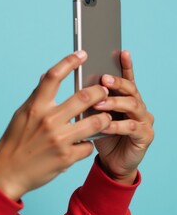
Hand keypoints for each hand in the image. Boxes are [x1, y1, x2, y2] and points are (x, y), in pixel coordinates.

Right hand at [0, 51, 111, 200]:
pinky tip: (85, 142)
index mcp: (35, 107)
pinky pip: (89, 145)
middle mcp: (48, 120)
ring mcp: (59, 139)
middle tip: (104, 91)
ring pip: (97, 121)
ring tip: (104, 116)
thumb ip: (37, 97)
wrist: (7, 172)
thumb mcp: (21, 115)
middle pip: (85, 96)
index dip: (69, 62)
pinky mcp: (67, 158)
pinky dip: (90, 142)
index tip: (81, 54)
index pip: (53, 76)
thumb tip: (45, 77)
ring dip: (105, 117)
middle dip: (100, 91)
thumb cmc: (14, 142)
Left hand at [93, 50, 153, 184]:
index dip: (125, 65)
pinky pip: (131, 127)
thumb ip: (86, 101)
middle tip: (102, 79)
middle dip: (116, 82)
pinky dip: (117, 125)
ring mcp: (143, 120)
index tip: (122, 52)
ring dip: (114, 102)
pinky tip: (105, 124)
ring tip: (98, 103)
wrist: (111, 162)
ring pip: (132, 105)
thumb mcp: (91, 115)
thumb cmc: (100, 135)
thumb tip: (70, 84)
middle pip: (130, 88)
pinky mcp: (145, 136)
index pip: (126, 78)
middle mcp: (137, 105)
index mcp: (124, 97)